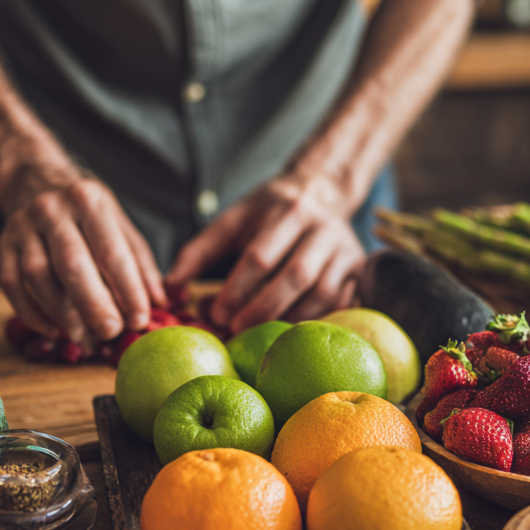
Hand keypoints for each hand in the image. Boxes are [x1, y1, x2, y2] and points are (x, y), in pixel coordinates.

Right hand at [0, 175, 166, 341]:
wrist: (34, 181)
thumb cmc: (85, 211)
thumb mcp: (118, 223)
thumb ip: (140, 262)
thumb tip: (159, 303)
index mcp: (88, 201)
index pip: (111, 250)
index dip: (128, 289)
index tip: (140, 319)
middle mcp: (52, 210)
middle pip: (71, 263)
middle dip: (93, 303)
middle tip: (111, 332)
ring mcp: (22, 227)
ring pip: (37, 276)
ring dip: (61, 313)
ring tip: (83, 336)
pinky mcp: (2, 245)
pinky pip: (11, 284)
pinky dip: (31, 313)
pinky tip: (53, 330)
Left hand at [167, 173, 364, 334]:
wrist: (322, 192)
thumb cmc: (268, 213)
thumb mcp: (232, 221)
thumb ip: (198, 253)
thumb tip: (170, 290)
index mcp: (287, 210)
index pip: (260, 256)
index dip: (236, 290)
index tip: (215, 314)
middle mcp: (322, 228)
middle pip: (295, 276)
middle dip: (262, 309)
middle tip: (235, 330)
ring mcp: (345, 250)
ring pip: (323, 293)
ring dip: (289, 320)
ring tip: (261, 337)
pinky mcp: (359, 270)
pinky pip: (341, 303)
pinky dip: (315, 321)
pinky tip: (291, 334)